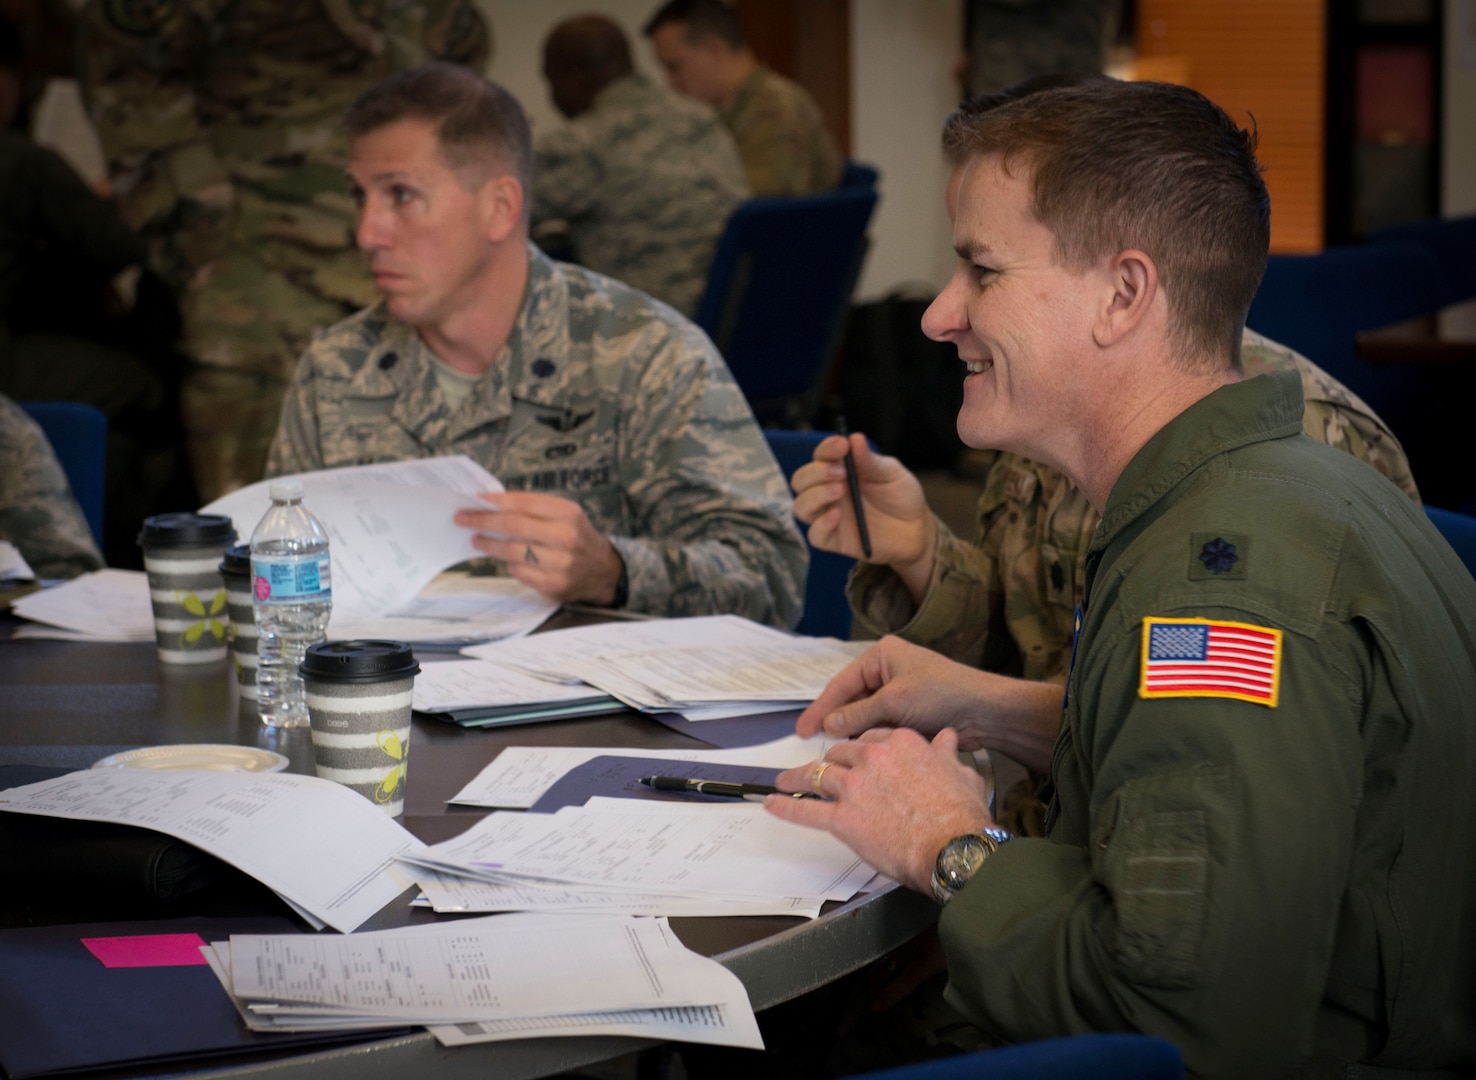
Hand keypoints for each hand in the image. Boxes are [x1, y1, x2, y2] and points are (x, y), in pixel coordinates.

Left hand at [454, 491, 623, 605]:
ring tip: (477, 539)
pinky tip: (506, 559)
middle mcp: (566, 537)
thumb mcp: (564, 515)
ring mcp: (561, 563)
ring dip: (490, 544)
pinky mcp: (554, 585)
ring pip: (513, 551)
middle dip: (483, 521)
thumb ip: (533, 509)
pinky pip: (520, 573)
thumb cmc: (575, 536)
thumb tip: (491, 504)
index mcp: (568, 513)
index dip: (495, 500)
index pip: (523, 502)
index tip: (475, 499)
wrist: (602, 569)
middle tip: (462, 519)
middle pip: (513, 526)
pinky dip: (509, 565)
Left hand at [765, 727, 992, 892]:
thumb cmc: (962, 814)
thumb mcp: (961, 772)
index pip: (871, 737)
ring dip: (796, 779)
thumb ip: (946, 753)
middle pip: (840, 753)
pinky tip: (773, 803)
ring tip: (784, 782)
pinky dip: (786, 807)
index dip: (861, 748)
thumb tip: (946, 738)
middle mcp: (873, 758)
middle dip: (828, 762)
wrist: (955, 847)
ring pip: (817, 775)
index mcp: (901, 743)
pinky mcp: (843, 818)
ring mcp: (854, 787)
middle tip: (820, 770)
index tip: (855, 754)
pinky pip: (806, 810)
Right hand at [789, 433, 936, 599]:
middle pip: (801, 480)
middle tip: (840, 472)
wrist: (916, 529)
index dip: (826, 449)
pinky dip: (821, 525)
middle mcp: (827, 491)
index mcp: (839, 470)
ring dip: (815, 496)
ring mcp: (828, 516)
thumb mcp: (891, 473)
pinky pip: (815, 535)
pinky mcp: (834, 540)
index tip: (842, 445)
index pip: (820, 456)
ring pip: (801, 506)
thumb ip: (871, 460)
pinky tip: (837, 516)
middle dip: (816, 472)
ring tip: (839, 491)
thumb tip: (855, 438)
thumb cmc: (901, 496)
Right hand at [796, 636, 1064, 771]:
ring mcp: (900, 692)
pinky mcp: (911, 712)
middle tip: (812, 744)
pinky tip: (861, 754)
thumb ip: (858, 714)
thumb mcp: (894, 702)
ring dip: (855, 732)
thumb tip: (829, 726)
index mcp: (882, 655)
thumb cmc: (940, 694)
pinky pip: (883, 724)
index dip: (821, 708)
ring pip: (867, 715)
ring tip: (835, 753)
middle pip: (852, 699)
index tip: (802, 730)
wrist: (986, 712)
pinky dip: (873, 738)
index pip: (842, 683)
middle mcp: (888, 670)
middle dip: (836, 721)